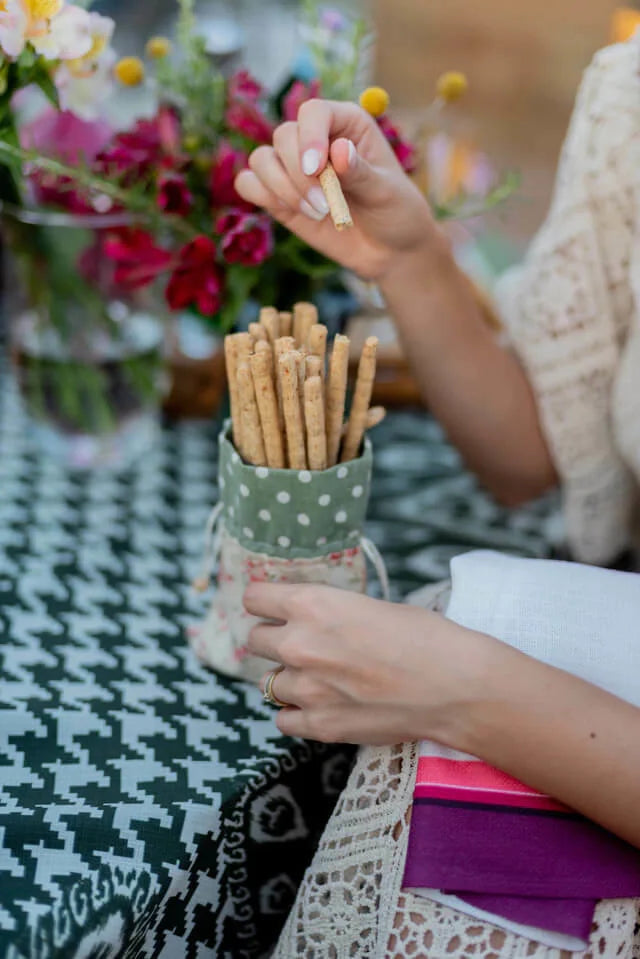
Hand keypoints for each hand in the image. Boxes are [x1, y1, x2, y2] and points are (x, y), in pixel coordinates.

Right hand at [234, 98, 436, 280]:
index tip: (316, 169)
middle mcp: (316, 139)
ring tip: (316, 213)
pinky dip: (262, 195)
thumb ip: (361, 172)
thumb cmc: (396, 213)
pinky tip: (291, 212)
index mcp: (346, 124)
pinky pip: (249, 184)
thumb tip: (338, 151)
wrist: (390, 250)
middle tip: (325, 206)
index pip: (313, 112)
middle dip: (299, 174)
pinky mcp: (280, 196)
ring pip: (261, 159)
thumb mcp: (387, 192)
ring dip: (281, 188)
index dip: (310, 136)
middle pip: (283, 136)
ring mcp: (294, 168)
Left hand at [244, 583, 497, 744]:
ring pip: (267, 682)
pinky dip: (296, 714)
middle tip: (303, 645)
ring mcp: (306, 688)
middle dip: (275, 640)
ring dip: (287, 678)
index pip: (254, 598)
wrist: (455, 686)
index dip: (265, 603)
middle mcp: (298, 643)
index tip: (273, 609)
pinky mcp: (319, 725)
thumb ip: (329, 612)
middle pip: (255, 640)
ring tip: (319, 678)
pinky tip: (319, 706)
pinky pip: (282, 720)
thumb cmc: (424, 637)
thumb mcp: (370, 606)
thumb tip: (311, 619)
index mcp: (311, 604)